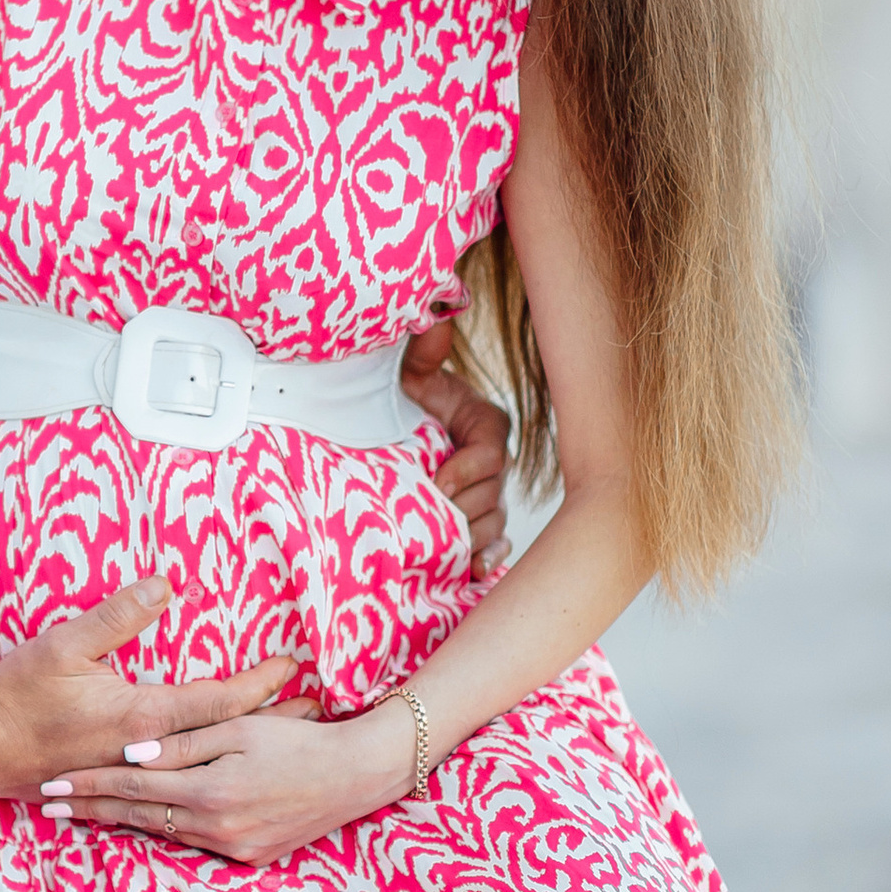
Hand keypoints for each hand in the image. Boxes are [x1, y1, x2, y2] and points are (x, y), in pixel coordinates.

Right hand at [0, 582, 294, 795]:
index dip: (262, 683)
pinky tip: (226, 770)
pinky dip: (213, 772)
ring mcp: (137, 775)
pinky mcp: (123, 786)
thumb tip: (164, 584)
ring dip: (249, 750)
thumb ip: (117, 614)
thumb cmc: (18, 697)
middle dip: (273, 724)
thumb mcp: (63, 645)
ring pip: (209, 765)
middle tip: (316, 711)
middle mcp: (149, 753)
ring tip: (286, 739)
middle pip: (228, 740)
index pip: (221, 701)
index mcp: (144, 718)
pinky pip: (181, 784)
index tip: (294, 665)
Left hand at [41, 695, 413, 867]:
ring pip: (163, 833)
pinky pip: (196, 843)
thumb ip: (185, 742)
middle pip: (138, 817)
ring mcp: (234, 849)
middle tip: (51, 804)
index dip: (90, 785)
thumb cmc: (301, 740)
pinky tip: (143, 822)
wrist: (357, 776)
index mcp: (210, 793)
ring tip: (86, 814)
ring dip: (124, 822)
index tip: (53, 784)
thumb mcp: (242, 730)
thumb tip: (133, 754)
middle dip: (92, 810)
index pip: (132, 786)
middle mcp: (216, 829)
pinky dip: (166, 829)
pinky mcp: (251, 858)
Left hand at [397, 314, 510, 575]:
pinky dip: (488, 559)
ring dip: (472, 537)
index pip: (490, 453)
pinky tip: (474, 572)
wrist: (393, 427)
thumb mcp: (412, 374)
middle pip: (493, 495)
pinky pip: (496, 546)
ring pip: (493, 524)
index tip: (435, 482)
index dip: (466, 470)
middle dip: (464, 508)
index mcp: (486, 425)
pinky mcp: (479, 523)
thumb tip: (432, 319)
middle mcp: (495, 464)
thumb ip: (423, 353)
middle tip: (434, 517)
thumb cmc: (404, 398)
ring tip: (448, 547)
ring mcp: (490, 496)